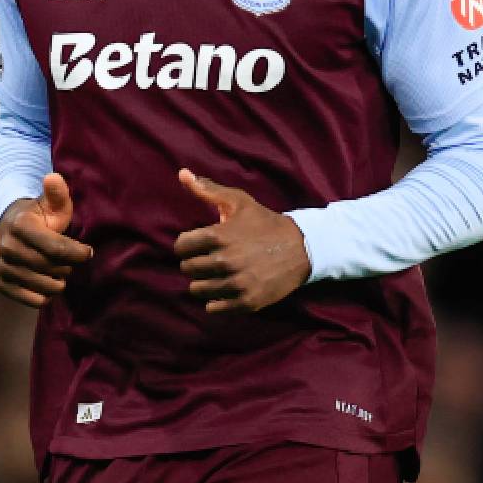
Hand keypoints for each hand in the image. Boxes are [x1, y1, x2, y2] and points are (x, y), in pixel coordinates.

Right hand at [0, 173, 92, 307]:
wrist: (9, 229)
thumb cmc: (39, 218)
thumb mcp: (51, 204)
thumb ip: (57, 193)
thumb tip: (53, 177)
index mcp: (20, 226)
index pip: (57, 248)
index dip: (78, 253)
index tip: (89, 252)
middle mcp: (7, 247)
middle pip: (53, 268)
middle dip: (69, 265)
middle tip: (70, 259)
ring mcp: (3, 267)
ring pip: (47, 287)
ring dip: (60, 280)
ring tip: (59, 269)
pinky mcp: (2, 285)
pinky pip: (35, 300)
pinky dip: (47, 295)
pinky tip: (47, 280)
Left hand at [173, 169, 311, 313]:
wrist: (301, 248)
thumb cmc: (265, 223)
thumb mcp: (239, 201)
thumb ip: (207, 189)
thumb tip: (182, 173)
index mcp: (218, 236)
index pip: (180, 246)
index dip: (187, 244)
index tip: (197, 244)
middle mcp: (224, 261)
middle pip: (187, 268)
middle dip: (194, 262)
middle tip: (208, 259)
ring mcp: (236, 284)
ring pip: (197, 290)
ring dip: (203, 282)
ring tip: (215, 274)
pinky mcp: (246, 302)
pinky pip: (214, 308)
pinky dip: (215, 301)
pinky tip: (224, 290)